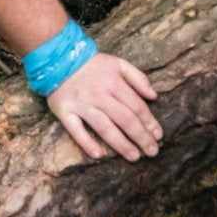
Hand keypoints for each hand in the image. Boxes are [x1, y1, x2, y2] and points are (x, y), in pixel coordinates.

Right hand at [45, 51, 161, 161]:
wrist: (58, 59)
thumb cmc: (92, 64)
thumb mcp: (118, 63)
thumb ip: (138, 78)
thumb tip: (153, 96)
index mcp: (114, 83)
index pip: (136, 106)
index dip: (149, 122)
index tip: (158, 135)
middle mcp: (99, 95)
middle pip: (124, 119)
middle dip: (141, 137)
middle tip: (153, 152)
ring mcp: (82, 105)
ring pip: (104, 127)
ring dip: (121, 144)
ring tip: (134, 156)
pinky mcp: (65, 112)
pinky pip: (76, 130)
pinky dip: (86, 143)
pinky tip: (99, 155)